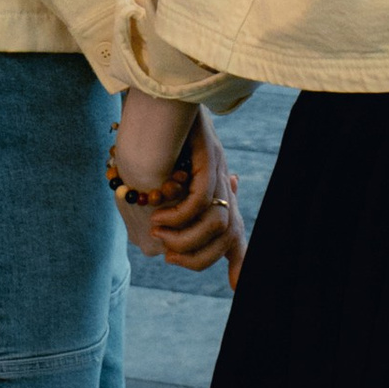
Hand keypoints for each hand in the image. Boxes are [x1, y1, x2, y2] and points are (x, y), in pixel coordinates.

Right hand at [111, 95, 247, 282]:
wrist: (152, 99)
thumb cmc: (148, 142)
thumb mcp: (157, 185)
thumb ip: (164, 216)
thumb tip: (160, 247)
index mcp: (213, 188)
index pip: (236, 231)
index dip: (240, 261)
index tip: (237, 288)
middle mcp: (222, 179)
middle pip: (229, 235)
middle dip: (199, 257)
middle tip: (170, 257)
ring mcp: (219, 167)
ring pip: (219, 222)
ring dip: (185, 236)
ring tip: (158, 232)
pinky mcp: (209, 156)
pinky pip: (201, 200)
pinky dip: (180, 214)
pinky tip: (159, 215)